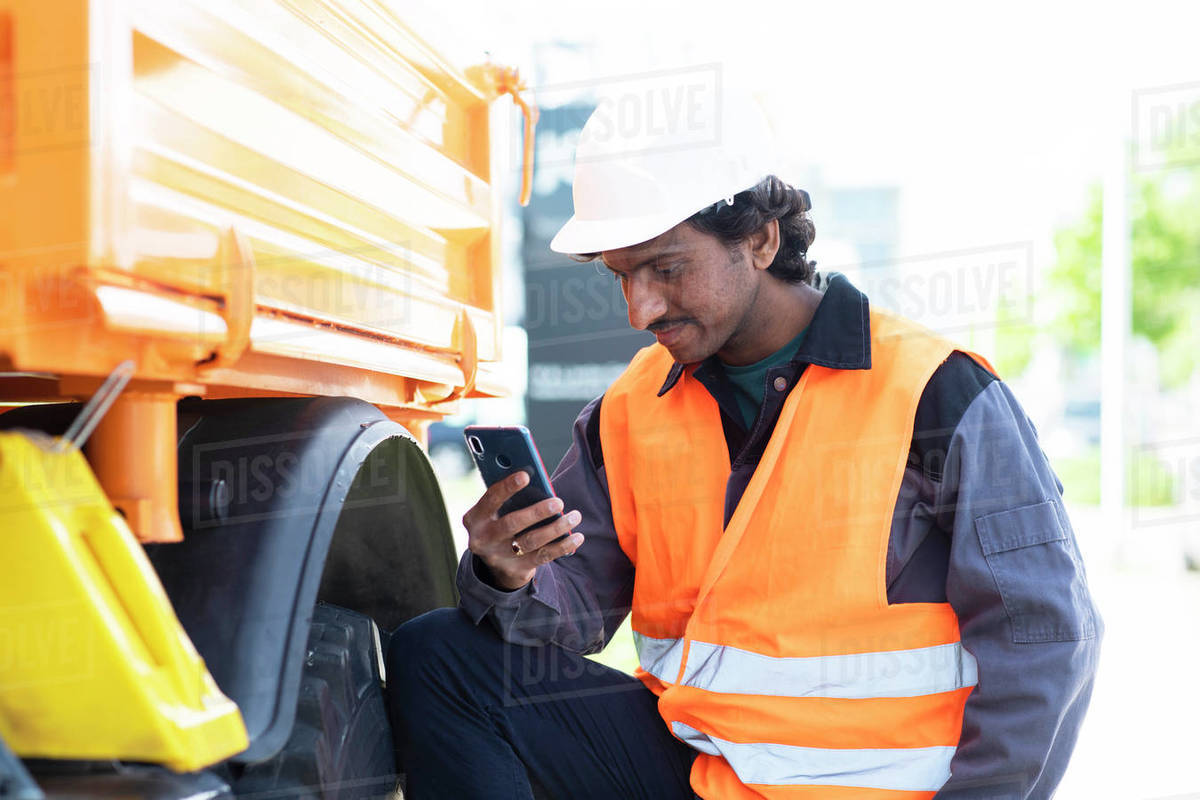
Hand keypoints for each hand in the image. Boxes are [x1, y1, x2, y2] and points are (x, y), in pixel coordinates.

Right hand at [462, 470, 584, 590]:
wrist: (496, 563)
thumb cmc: (500, 522)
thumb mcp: (494, 512)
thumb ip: (508, 498)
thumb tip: (538, 482)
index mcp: (474, 518)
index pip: (490, 500)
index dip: (507, 487)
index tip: (526, 475)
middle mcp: (483, 539)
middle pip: (512, 524)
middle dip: (537, 512)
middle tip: (559, 502)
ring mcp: (499, 557)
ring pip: (531, 541)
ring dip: (556, 528)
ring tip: (574, 516)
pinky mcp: (516, 570)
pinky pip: (543, 557)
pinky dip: (562, 546)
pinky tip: (577, 536)